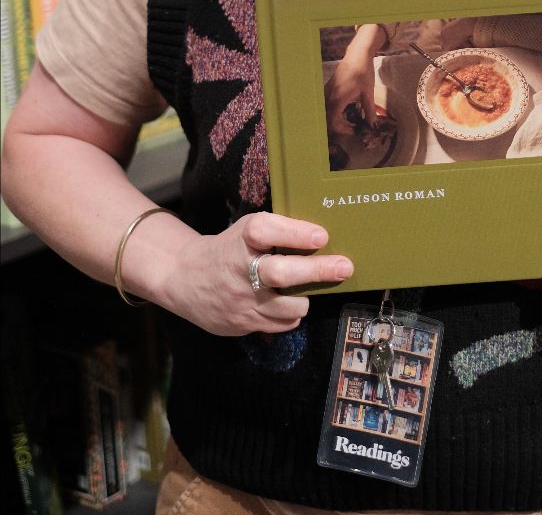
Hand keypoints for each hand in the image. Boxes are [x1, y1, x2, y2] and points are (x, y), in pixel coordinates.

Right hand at [163, 213, 352, 335]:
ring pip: (288, 306)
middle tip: (345, 267)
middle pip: (281, 273)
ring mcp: (240, 300)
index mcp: (241, 239)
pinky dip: (291, 315)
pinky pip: (280, 324)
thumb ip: (276, 232)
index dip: (294, 233)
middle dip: (317, 270)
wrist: (185, 279)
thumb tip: (321, 237)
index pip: (266, 230)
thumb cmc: (228, 249)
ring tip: (307, 289)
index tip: (321, 236)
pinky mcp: (241, 324)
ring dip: (304, 297)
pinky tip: (288, 303)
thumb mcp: (245, 231)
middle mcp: (240, 270)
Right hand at [325, 49, 378, 136]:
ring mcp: (327, 92)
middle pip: (328, 119)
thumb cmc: (363, 72)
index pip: (333, 123)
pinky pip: (328, 105)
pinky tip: (348, 109)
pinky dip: (336, 111)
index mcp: (337, 99)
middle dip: (341, 126)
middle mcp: (329, 97)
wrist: (357, 55)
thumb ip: (369, 111)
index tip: (355, 130)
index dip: (343, 130)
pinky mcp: (328, 88)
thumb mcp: (368, 93)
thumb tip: (373, 126)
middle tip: (354, 127)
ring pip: (327, 112)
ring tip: (352, 119)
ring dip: (338, 119)